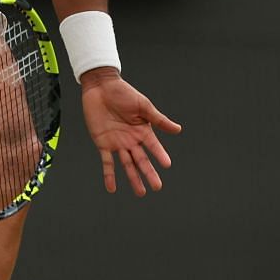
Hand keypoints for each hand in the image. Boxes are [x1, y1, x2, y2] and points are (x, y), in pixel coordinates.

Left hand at [80, 72, 180, 194]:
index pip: (153, 146)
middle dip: (149, 173)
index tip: (167, 165)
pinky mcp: (103, 143)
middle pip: (141, 160)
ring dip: (133, 178)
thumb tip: (178, 129)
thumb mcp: (143, 106)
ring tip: (141, 192)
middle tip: (157, 187)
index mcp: (143, 130)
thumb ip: (158, 120)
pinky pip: (107, 162)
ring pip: (127, 165)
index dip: (160, 155)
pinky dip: (109, 175)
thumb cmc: (123, 93)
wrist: (100, 87)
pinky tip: (112, 188)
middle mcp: (132, 140)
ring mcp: (117, 143)